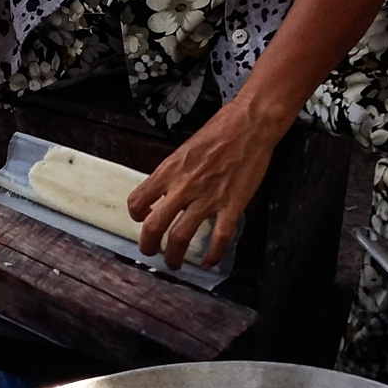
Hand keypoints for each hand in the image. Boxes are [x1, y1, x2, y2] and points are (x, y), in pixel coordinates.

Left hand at [127, 92, 284, 269]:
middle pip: (154, 226)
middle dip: (148, 246)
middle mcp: (184, 187)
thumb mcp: (186, 148)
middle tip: (151, 252)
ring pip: (181, 238)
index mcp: (170, 170)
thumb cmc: (221, 130)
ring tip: (175, 263)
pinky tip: (209, 262)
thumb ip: (174, 172)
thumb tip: (166, 190)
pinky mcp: (232, 206)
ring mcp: (208, 198)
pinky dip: (212, 256)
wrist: (250, 125)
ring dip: (174, 256)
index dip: (136, 216)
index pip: (138, 200)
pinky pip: (219, 239)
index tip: (142, 220)